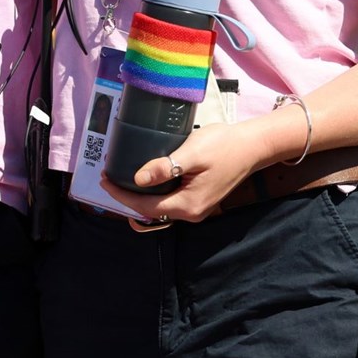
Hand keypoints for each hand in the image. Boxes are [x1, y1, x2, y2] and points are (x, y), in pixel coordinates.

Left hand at [104, 120, 268, 227]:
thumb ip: (165, 166)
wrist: (253, 146)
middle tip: (109, 177)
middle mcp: (191, 212)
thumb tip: (138, 178)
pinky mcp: (199, 199)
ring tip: (121, 177)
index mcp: (188, 205)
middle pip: (150, 212)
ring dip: (139, 196)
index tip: (104, 179)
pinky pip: (169, 202)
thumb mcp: (192, 152)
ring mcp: (196, 208)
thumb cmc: (225, 145)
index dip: (121, 196)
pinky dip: (153, 193)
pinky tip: (144, 178)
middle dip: (126, 198)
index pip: (145, 207)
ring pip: (159, 208)